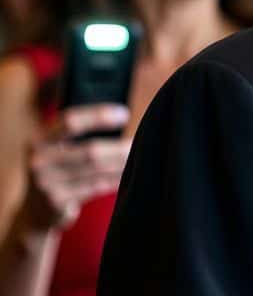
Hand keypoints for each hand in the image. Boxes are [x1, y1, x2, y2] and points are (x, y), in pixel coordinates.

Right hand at [22, 104, 130, 231]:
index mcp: (39, 141)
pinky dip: (115, 179)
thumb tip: (123, 117)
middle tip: (141, 143)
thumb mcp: (57, 151)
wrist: (35, 214)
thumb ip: (78, 136)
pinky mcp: (57, 202)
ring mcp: (46, 183)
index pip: (70, 121)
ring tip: (141, 158)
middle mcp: (39, 161)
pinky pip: (96, 187)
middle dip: (120, 148)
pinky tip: (130, 175)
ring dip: (122, 164)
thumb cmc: (57, 173)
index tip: (125, 114)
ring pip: (96, 170)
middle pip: (90, 151)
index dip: (99, 115)